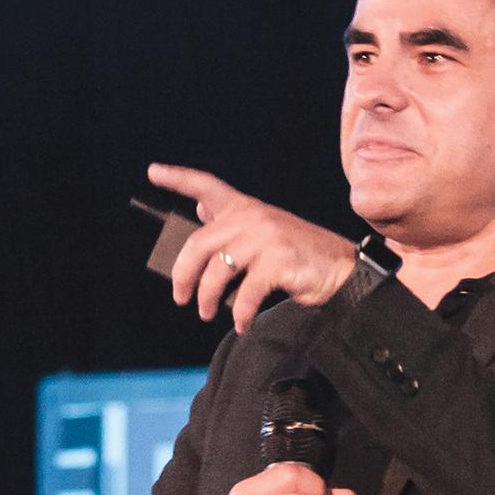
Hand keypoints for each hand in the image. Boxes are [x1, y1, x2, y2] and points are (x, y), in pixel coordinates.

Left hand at [148, 163, 361, 334]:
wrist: (340, 268)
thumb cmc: (298, 256)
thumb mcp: (264, 233)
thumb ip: (234, 226)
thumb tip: (201, 214)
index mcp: (245, 207)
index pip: (206, 185)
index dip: (178, 178)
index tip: (153, 172)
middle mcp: (252, 217)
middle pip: (199, 243)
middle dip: (183, 275)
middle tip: (180, 297)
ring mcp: (265, 238)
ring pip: (217, 270)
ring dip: (207, 298)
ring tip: (206, 312)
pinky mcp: (278, 261)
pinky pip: (245, 293)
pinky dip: (239, 314)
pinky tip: (241, 323)